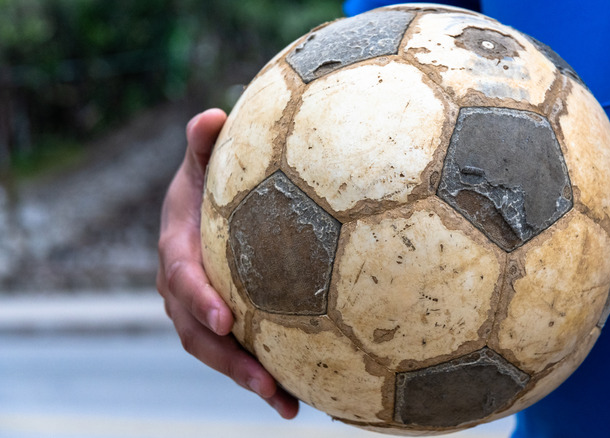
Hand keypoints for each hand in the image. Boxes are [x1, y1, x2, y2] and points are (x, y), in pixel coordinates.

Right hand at [157, 108, 298, 418]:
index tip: (225, 319)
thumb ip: (203, 145)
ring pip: (219, 355)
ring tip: (287, 405)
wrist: (202, 216)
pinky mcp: (226, 327)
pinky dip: (265, 377)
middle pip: (197, 334)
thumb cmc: (207, 186)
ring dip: (250, 381)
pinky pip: (241, 355)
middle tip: (262, 380)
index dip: (198, 300)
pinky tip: (301, 398)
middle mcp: (183, 292)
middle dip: (228, 360)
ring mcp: (202, 314)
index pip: (181, 278)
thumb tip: (211, 115)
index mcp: (177, 251)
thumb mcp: (203, 163)